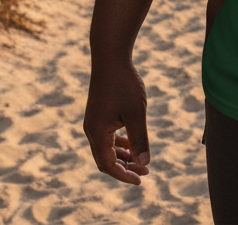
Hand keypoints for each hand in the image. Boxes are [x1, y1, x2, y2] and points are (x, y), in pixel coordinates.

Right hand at [83, 60, 151, 184]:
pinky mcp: (98, 115)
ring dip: (123, 156)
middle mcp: (91, 130)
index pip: (108, 165)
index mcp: (97, 133)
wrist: (110, 57)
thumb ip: (139, 138)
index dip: (124, 175)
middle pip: (106, 160)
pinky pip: (107, 137)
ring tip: (142, 161)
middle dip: (125, 168)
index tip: (141, 179)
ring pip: (107, 148)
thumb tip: (145, 163)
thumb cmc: (124, 83)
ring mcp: (93, 122)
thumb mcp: (136, 112)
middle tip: (145, 172)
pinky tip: (132, 143)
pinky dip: (119, 144)